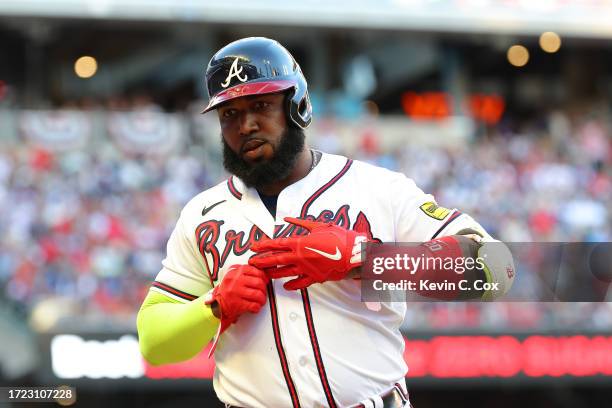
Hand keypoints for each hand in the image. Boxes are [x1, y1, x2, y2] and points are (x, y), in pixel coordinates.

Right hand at [204, 264, 268, 333]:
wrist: (215, 305)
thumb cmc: (228, 291)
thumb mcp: (233, 276)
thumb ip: (246, 273)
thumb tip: (265, 274)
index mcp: (235, 271)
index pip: (256, 271)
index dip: (263, 277)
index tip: (265, 282)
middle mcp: (234, 280)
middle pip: (259, 283)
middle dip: (264, 289)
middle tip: (263, 293)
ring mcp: (235, 292)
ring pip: (258, 294)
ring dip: (262, 299)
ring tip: (260, 301)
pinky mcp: (236, 304)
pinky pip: (254, 305)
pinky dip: (257, 308)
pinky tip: (255, 308)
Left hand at [249, 217, 367, 289]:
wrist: (354, 253)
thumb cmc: (338, 237)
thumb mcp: (319, 225)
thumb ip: (301, 223)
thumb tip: (287, 218)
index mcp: (300, 242)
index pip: (277, 244)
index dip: (263, 245)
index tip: (253, 246)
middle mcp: (300, 256)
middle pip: (276, 259)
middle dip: (262, 261)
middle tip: (252, 262)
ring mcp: (306, 269)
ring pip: (284, 272)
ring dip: (273, 273)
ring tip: (264, 274)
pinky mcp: (314, 278)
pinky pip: (299, 283)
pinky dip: (291, 285)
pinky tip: (285, 285)